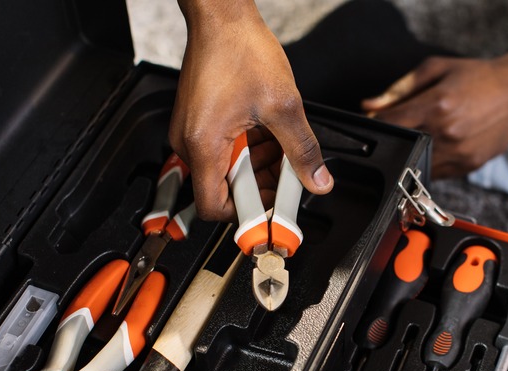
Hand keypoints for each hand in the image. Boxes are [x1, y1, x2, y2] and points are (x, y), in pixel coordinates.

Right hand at [170, 0, 332, 221]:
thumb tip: (318, 181)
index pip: (215, 207)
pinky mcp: (199, 122)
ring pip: (228, 170)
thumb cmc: (241, 50)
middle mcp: (189, 143)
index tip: (273, 213)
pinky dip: (251, 149)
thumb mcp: (284, 106)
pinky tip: (271, 135)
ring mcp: (192, 132)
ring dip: (260, 167)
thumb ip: (303, 150)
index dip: (247, 215)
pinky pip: (225, 150)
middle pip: (225, 189)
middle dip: (262, 186)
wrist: (222, 17)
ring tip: (284, 149)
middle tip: (290, 177)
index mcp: (203, 144)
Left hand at [362, 48, 507, 177]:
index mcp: (436, 105)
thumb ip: (399, 89)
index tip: (374, 123)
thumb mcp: (436, 69)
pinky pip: (438, 172)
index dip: (376, 124)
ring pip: (417, 164)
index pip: (390, 124)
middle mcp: (447, 132)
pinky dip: (431, 162)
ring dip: (411, 154)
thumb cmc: (480, 77)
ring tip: (422, 136)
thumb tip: (369, 105)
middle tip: (399, 130)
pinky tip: (438, 145)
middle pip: (401, 147)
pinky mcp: (469, 165)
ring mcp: (459, 152)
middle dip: (394, 140)